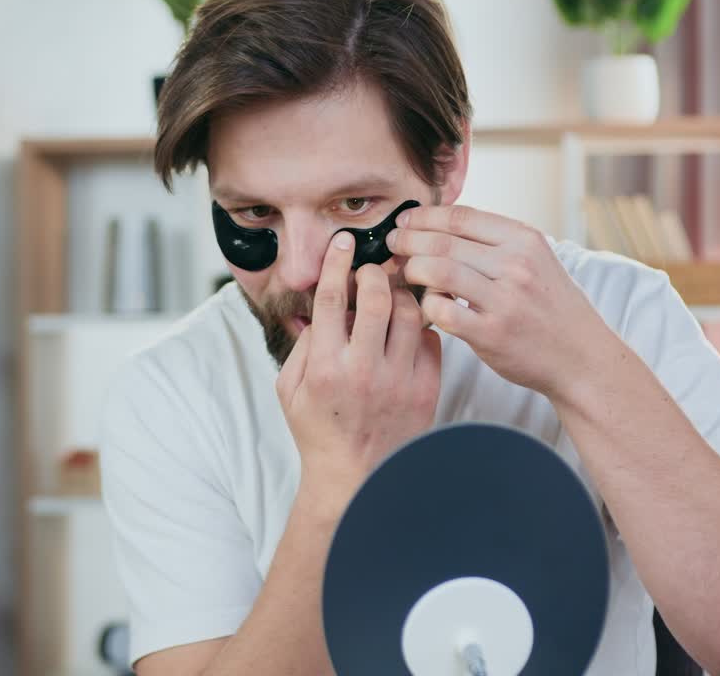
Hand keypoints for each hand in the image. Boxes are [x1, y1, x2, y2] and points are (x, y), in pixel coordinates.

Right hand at [276, 231, 442, 513]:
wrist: (357, 478)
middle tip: (371, 270)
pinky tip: (407, 328)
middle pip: (377, 298)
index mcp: (327, 368)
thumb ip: (302, 346)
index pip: (332, 300)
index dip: (337, 264)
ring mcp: (399, 381)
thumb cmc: (318, 431)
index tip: (343, 243)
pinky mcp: (426, 390)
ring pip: (410, 313)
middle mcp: (364, 371)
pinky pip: (429, 340)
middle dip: (374, 273)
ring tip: (392, 293)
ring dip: (401, 294)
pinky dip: (420, 326)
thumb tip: (316, 307)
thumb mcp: (290, 390)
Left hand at [386, 204, 608, 398]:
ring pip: (439, 271)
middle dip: (409, 241)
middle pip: (444, 241)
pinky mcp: (492, 334)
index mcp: (524, 240)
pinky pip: (443, 312)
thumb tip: (441, 224)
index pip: (461, 216)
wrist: (581, 356)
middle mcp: (516, 265)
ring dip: (413, 271)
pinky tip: (426, 306)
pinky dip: (426, 306)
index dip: (424, 217)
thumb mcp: (536, 260)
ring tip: (405, 274)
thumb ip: (495, 242)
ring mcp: (505, 300)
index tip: (405, 223)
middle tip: (393, 246)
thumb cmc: (550, 307)